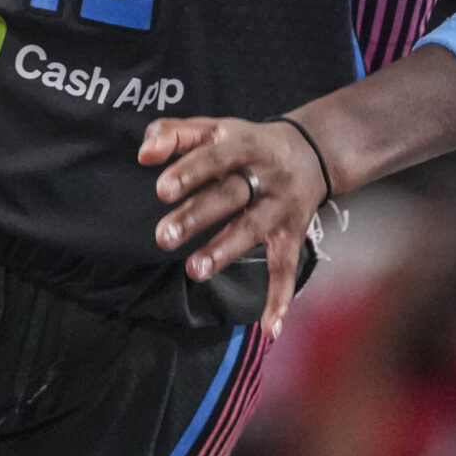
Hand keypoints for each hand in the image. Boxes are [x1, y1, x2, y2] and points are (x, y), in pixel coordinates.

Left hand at [139, 116, 329, 337]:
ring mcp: (279, 208)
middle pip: (231, 195)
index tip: (162, 189)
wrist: (313, 151)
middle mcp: (265, 175)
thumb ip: (173, 133)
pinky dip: (280, 298)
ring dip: (225, 251)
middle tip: (163, 236)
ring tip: (194, 271)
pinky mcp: (291, 236)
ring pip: (252, 230)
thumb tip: (143, 154)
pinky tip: (270, 328)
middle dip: (198, 215)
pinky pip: (286, 269)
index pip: (215, 155)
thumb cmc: (247, 142)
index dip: (190, 171)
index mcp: (242, 143)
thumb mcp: (214, 127)